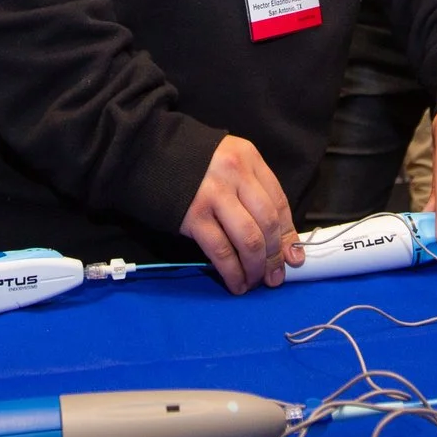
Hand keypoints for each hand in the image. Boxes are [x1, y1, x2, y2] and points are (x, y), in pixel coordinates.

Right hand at [181, 135, 302, 292]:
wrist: (143, 153)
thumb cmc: (188, 162)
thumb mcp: (226, 163)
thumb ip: (249, 189)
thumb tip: (275, 235)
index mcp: (248, 158)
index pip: (278, 201)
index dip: (287, 233)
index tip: (293, 256)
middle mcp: (235, 174)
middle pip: (267, 222)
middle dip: (275, 256)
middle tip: (276, 277)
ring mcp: (214, 195)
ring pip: (248, 239)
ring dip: (256, 267)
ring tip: (256, 282)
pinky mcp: (193, 217)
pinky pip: (221, 251)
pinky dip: (232, 272)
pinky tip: (236, 283)